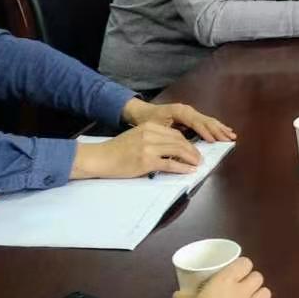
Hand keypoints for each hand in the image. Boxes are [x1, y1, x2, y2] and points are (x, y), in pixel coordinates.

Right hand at [71, 122, 201, 179]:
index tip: (193, 149)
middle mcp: (150, 134)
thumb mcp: (136, 137)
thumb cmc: (116, 150)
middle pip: (179, 141)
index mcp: (149, 127)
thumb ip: (153, 139)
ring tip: (197, 164)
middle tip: (198, 158)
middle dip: (192, 150)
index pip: (175, 133)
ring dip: (190, 158)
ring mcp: (149, 147)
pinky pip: (170, 164)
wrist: (100, 158)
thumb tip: (171, 148)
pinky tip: (188, 170)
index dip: (187, 142)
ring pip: (178, 150)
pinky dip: (182, 167)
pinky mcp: (147, 161)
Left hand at [122, 99, 235, 142]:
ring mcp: (189, 112)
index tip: (213, 141)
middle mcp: (186, 109)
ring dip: (219, 128)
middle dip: (218, 130)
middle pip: (205, 120)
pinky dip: (215, 126)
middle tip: (229, 139)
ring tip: (231, 135)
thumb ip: (168, 135)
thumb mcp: (154, 128)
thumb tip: (182, 146)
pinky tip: (224, 130)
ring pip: (208, 120)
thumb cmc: (146, 120)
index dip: (205, 132)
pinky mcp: (190, 116)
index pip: (196, 122)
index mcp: (179, 111)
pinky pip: (205, 121)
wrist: (140, 112)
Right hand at [172, 256, 270, 297]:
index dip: (241, 266)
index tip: (233, 272)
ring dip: (258, 295)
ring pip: (266, 293)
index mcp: (225, 281)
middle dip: (251, 280)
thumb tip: (180, 294)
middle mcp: (242, 292)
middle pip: (259, 277)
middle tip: (239, 287)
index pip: (245, 263)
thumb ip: (183, 297)